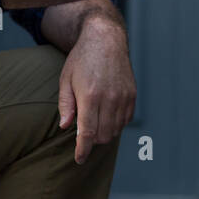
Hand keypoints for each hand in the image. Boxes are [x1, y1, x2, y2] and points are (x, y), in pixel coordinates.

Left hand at [58, 15, 135, 164]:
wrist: (105, 40)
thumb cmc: (81, 59)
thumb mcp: (66, 80)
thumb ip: (66, 105)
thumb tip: (66, 127)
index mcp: (90, 96)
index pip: (88, 133)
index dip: (83, 150)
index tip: (79, 159)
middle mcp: (109, 98)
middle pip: (103, 136)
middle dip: (93, 141)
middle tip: (84, 133)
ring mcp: (123, 97)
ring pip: (115, 130)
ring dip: (104, 133)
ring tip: (95, 121)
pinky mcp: (132, 95)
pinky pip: (126, 120)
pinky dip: (116, 124)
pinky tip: (107, 114)